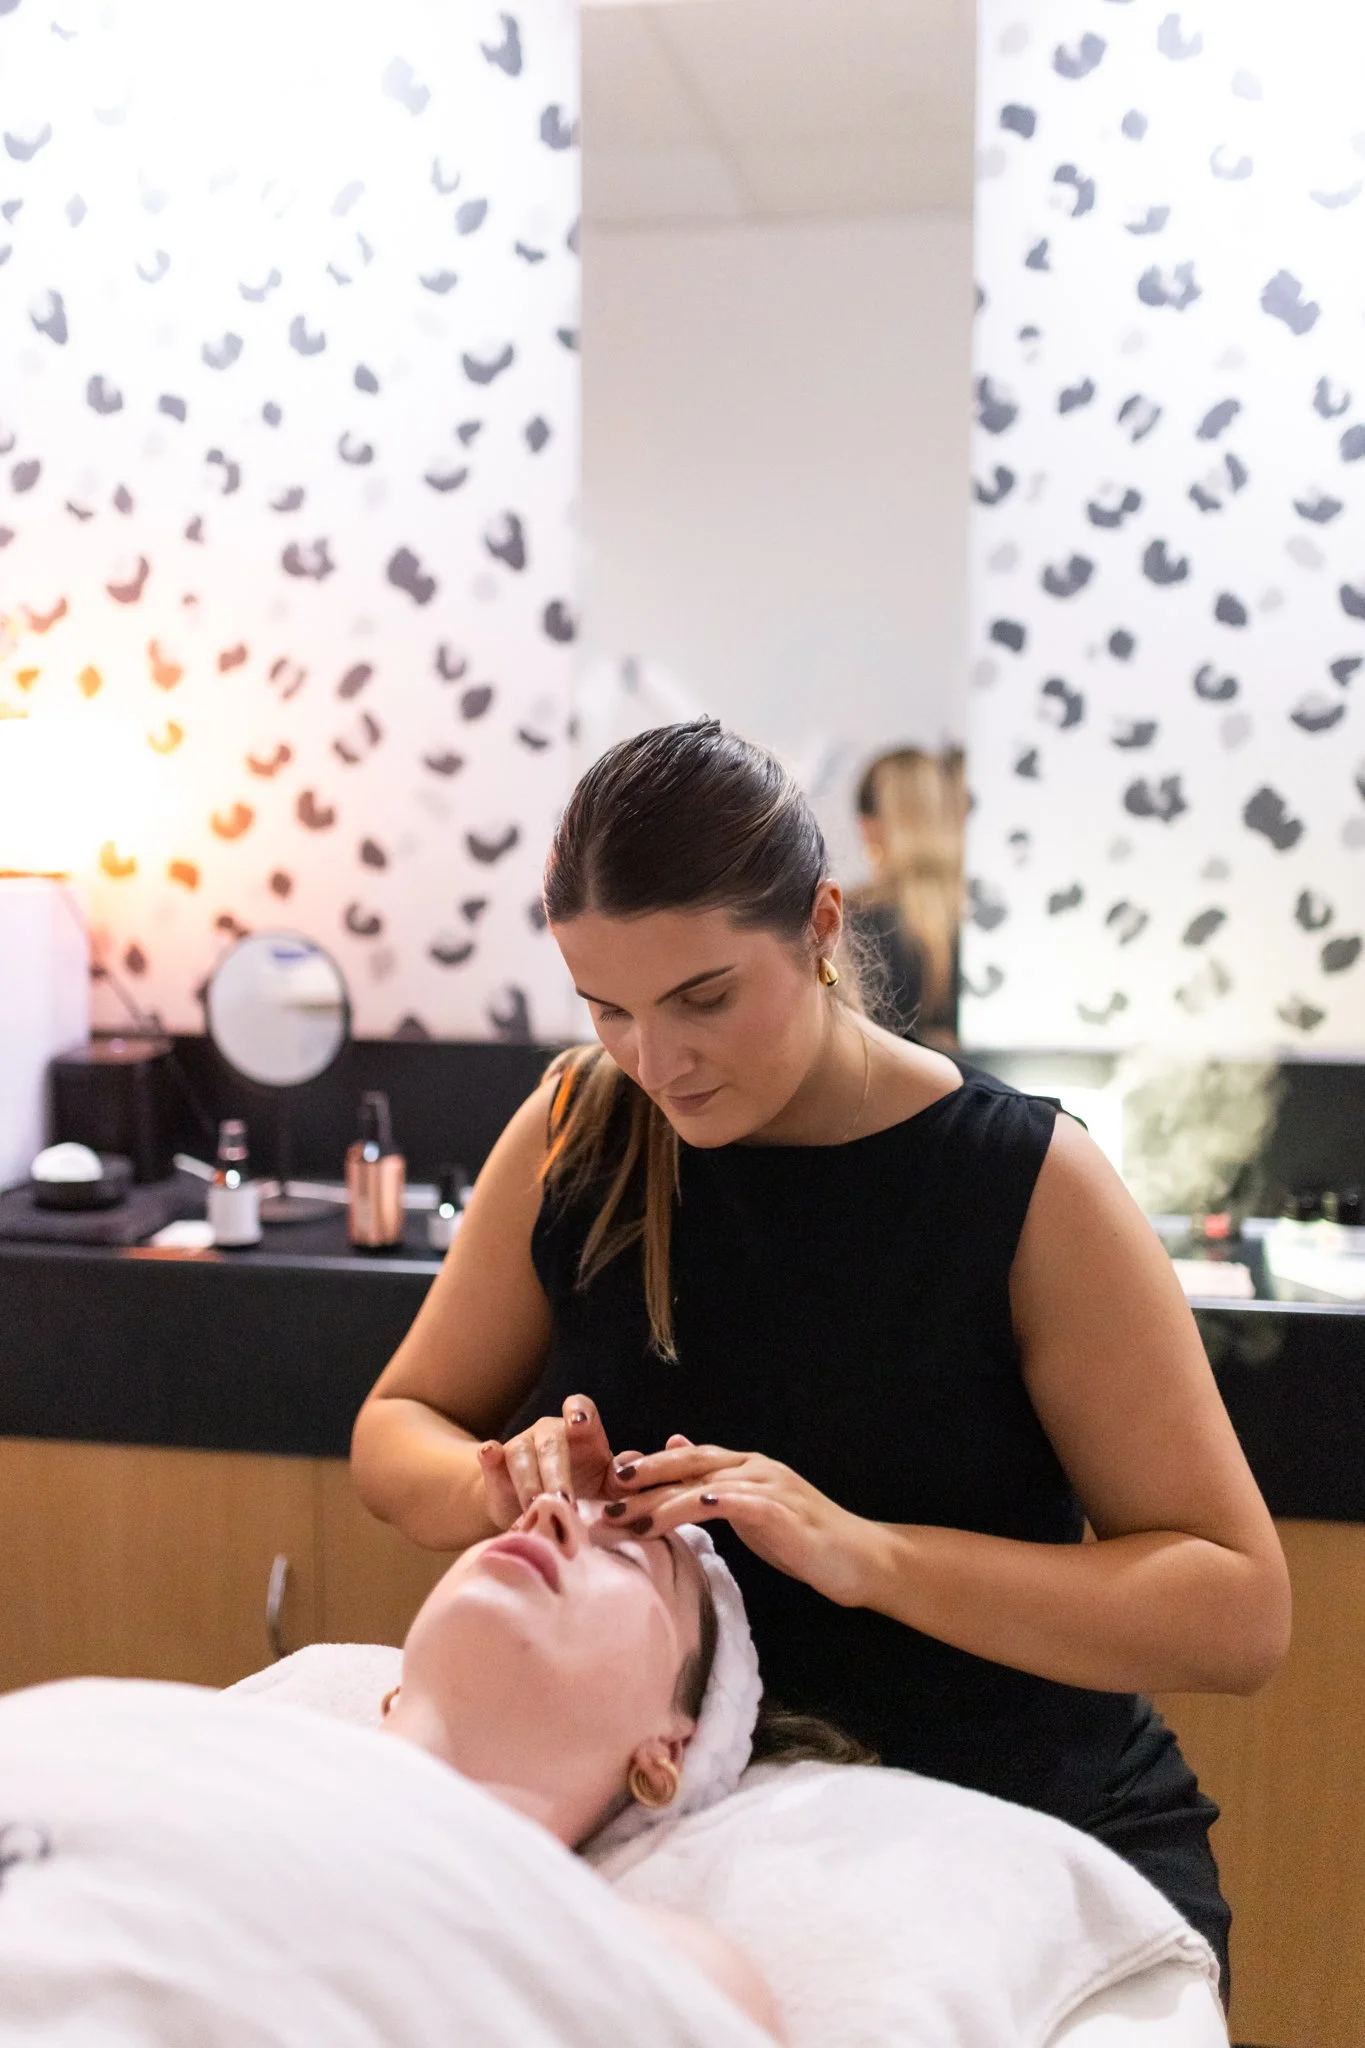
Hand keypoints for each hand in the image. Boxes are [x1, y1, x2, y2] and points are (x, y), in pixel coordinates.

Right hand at [477, 1394, 639, 1529]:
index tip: (580, 1424)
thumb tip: (631, 1467)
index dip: (579, 1412)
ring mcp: (521, 1445)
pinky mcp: (496, 1464)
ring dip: (529, 1482)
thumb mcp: (606, 1488)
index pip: (580, 1408)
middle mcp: (550, 1433)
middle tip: (565, 1501)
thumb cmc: (582, 1490)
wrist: (535, 1506)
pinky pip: (490, 1455)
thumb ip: (623, 1480)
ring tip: (535, 1506)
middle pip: (552, 1444)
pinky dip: (490, 1455)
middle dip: (557, 1473)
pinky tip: (489, 1454)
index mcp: (582, 1432)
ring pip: (522, 1455)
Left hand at [601, 1437, 879, 1608]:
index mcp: (745, 1467)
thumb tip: (674, 1450)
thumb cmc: (802, 1538)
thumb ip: (717, 1487)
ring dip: (665, 1502)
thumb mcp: (752, 1509)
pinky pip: (744, 1503)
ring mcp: (772, 1488)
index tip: (610, 1481)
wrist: (859, 1558)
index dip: (648, 1467)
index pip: (687, 1460)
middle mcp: (756, 1468)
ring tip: (632, 1519)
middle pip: (690, 1464)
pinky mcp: (785, 1512)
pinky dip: (717, 1502)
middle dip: (645, 1478)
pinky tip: (693, 1507)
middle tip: (607, 1494)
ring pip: (708, 1485)